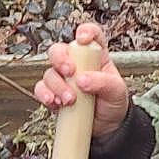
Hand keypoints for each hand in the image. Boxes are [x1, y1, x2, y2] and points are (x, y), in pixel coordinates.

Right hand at [32, 23, 131, 140]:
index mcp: (95, 56)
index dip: (85, 32)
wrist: (107, 127)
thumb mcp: (117, 91)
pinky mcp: (54, 94)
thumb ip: (102, 82)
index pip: (90, 34)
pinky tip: (55, 102)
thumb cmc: (113, 103)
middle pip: (59, 50)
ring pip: (49, 73)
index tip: (83, 40)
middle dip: (60, 59)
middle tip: (69, 72)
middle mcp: (76, 64)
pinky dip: (45, 95)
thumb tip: (82, 80)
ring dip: (57, 86)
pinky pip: (41, 89)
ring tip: (70, 100)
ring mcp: (63, 79)